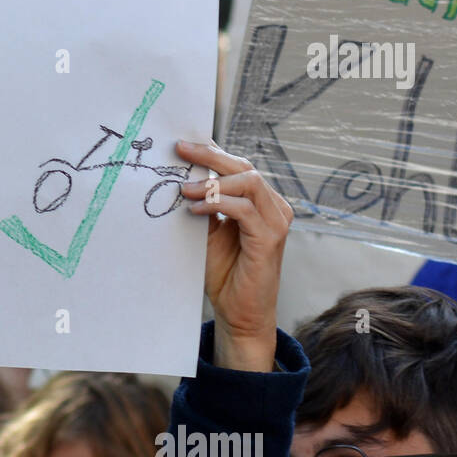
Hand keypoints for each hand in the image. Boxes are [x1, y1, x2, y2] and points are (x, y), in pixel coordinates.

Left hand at [176, 140, 292, 371]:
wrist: (239, 313)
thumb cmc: (225, 273)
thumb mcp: (208, 232)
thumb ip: (204, 204)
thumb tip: (180, 176)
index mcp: (260, 202)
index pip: (238, 166)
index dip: (212, 151)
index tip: (183, 143)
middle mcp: (274, 207)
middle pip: (244, 167)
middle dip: (210, 155)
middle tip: (180, 150)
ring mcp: (276, 222)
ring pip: (248, 182)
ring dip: (213, 182)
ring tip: (184, 189)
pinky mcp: (270, 239)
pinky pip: (244, 209)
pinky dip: (218, 203)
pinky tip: (195, 208)